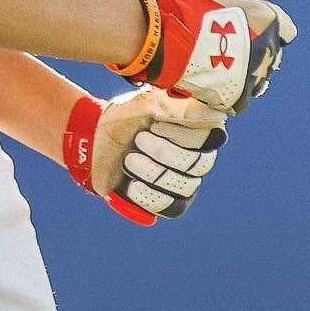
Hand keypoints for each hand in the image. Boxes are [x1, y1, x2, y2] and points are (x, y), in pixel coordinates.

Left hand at [63, 88, 226, 224]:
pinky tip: (131, 185)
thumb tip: (213, 113)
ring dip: (152, 172)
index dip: (182, 134)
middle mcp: (198, 155)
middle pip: (198, 164)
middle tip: (139, 139)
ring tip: (129, 160)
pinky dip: (150, 196)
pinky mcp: (169, 202)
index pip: (209, 138)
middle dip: (164, 152)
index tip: (155, 124)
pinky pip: (172, 207)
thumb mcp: (147, 103)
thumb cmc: (127, 115)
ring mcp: (185, 180)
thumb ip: (178, 107)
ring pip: (185, 186)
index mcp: (198, 128)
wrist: (96, 139)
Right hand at [109, 0, 296, 113]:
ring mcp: (254, 77)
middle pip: (272, 53)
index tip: (256, 25)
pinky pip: (240, 95)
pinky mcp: (237, 98)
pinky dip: (229, 89)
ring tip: (218, 63)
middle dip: (258, 48)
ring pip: (257, 76)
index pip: (286, 28)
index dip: (270, 25)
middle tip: (233, 44)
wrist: (163, 37)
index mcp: (268, 20)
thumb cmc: (187, 4)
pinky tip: (212, 78)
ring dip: (245, 70)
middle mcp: (267, 50)